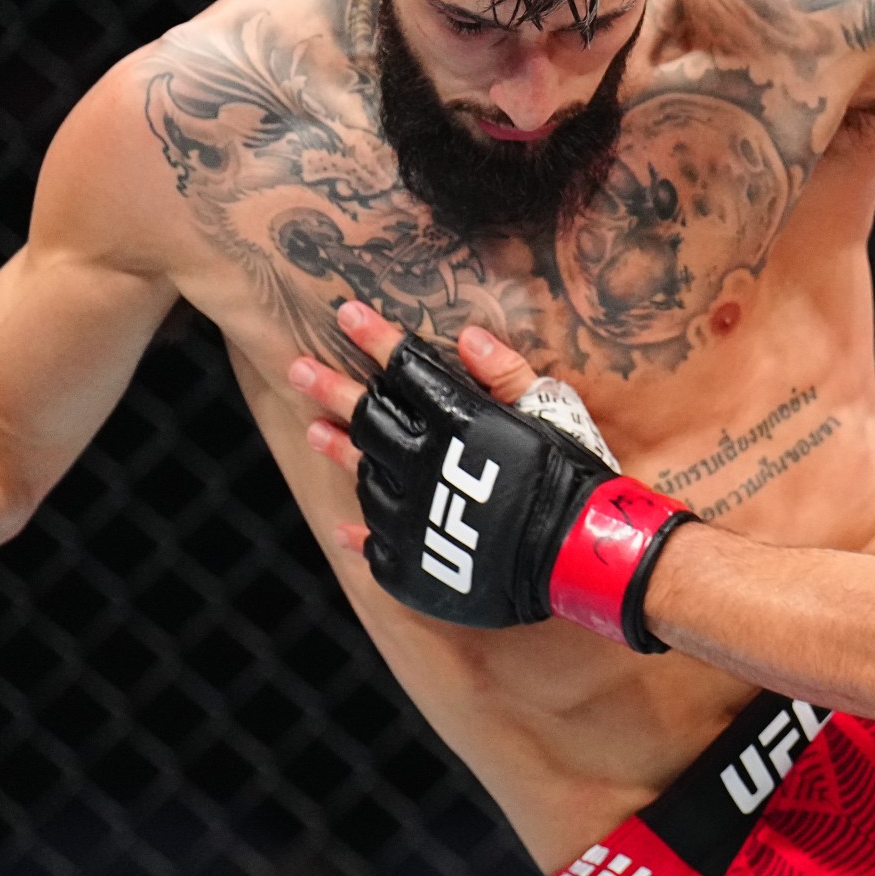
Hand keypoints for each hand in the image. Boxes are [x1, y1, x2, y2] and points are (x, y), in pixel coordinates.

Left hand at [288, 301, 689, 649]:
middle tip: (298, 368)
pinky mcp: (409, 562)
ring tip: (315, 431)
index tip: (346, 313)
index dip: (375, 338)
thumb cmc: (572, 474)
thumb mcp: (552, 410)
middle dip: (330, 387)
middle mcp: (420, 464)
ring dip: (338, 449)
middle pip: (366, 417)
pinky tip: (345, 527)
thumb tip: (467, 336)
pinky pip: (374, 543)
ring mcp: (408, 517)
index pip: (405, 369)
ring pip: (362, 474)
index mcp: (454, 422)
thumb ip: (507, 374)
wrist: (576, 554)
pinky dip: (359, 533)